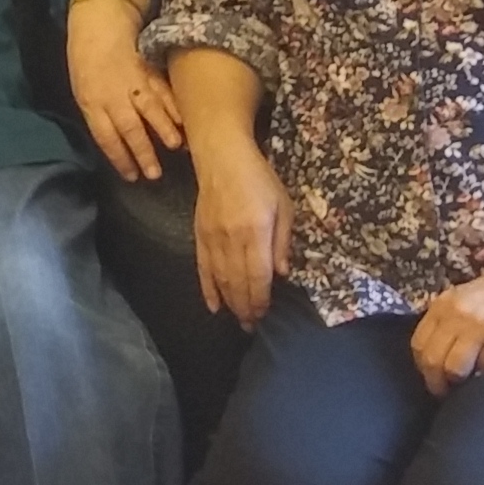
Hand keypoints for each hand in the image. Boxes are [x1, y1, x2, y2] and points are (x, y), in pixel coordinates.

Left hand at [66, 0, 185, 183]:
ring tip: (177, 147)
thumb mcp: (82, 86)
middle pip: (130, 129)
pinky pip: (164, 91)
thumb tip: (116, 138)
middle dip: (144, 153)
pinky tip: (186, 120)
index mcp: (91, 100)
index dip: (120, 158)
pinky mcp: (149, 68)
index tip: (132, 176)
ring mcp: (132, 81)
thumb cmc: (86, 54)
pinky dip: (175, 107)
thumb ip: (98, 111)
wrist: (99, 17)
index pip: (106, 137)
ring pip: (151, 111)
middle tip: (156, 174)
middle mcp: (112, 95)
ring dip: (164, 130)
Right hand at [191, 134, 289, 326]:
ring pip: (220, 279)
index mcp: (255, 231)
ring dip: (230, 303)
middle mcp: (231, 239)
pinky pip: (203, 268)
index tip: (265, 315)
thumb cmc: (259, 179)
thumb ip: (282, 241)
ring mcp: (212, 238)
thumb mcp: (283, 206)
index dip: (261, 299)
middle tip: (252, 326)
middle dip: (245, 307)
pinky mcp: (199, 235)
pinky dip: (207, 289)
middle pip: (237, 282)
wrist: (221, 158)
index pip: (258, 275)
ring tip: (238, 320)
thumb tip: (282, 274)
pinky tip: (214, 306)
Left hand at [410, 261, 483, 393]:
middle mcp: (456, 314)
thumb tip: (436, 353)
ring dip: (457, 383)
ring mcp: (478, 326)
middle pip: (431, 359)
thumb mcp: (467, 298)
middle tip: (444, 393)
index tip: (431, 377)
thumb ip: (449, 320)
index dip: (422, 366)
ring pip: (453, 368)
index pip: (419, 343)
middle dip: (435, 382)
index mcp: (443, 304)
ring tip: (465, 389)